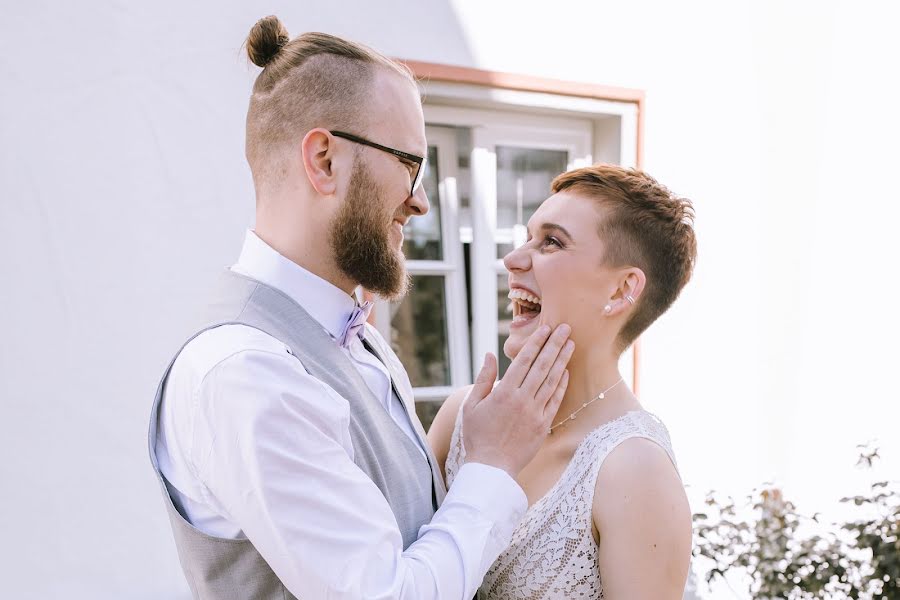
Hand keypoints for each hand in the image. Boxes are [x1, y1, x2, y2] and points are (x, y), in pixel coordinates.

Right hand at [462, 324, 573, 477]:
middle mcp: (522, 399)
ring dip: (562, 360)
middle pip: (542, 366)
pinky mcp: (543, 425)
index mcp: (503, 392)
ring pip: (552, 381)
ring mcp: (535, 412)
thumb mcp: (471, 405)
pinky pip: (555, 400)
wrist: (491, 467)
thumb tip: (490, 354)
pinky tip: (566, 371)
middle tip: (565, 328)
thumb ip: (483, 378)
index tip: (545, 328)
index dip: (536, 342)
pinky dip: (561, 385)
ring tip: (570, 344)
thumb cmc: (477, 435)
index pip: (524, 361)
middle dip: (555, 345)